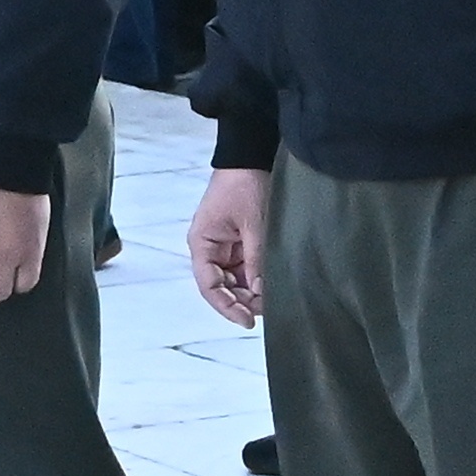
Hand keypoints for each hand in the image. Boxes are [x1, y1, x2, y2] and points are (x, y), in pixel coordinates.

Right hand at [188, 164, 268, 326]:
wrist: (251, 155)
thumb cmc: (245, 184)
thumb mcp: (253, 224)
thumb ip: (257, 259)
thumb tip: (262, 292)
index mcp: (203, 244)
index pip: (210, 286)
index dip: (227, 307)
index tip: (247, 320)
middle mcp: (210, 248)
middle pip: (223, 287)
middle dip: (243, 300)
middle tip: (268, 309)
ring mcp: (226, 246)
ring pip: (237, 280)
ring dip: (252, 291)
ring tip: (273, 298)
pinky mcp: (240, 242)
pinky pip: (247, 268)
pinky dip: (258, 277)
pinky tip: (272, 284)